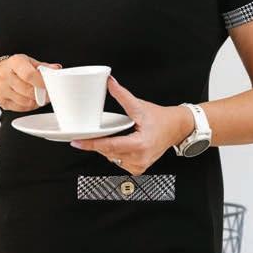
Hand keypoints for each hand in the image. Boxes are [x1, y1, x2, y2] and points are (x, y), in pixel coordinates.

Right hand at [0, 54, 61, 110]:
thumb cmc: (13, 67)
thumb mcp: (27, 61)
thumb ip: (42, 66)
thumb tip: (56, 69)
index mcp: (14, 62)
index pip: (29, 74)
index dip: (41, 82)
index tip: (49, 85)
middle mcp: (5, 76)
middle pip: (28, 90)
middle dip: (42, 94)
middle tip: (49, 93)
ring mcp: (1, 90)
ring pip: (25, 102)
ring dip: (37, 101)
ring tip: (42, 97)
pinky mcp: (2, 102)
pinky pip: (20, 108)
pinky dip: (30, 106)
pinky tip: (33, 101)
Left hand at [69, 76, 191, 174]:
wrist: (176, 128)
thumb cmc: (160, 118)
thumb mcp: (140, 106)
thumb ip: (122, 95)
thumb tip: (110, 83)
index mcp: (139, 144)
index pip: (110, 146)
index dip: (91, 144)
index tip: (77, 142)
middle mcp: (139, 159)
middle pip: (108, 152)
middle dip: (98, 143)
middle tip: (89, 134)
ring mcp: (139, 166)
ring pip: (112, 158)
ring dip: (107, 148)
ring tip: (113, 135)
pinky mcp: (139, 169)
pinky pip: (119, 162)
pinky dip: (116, 153)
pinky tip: (121, 143)